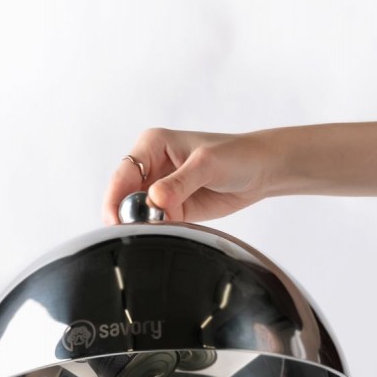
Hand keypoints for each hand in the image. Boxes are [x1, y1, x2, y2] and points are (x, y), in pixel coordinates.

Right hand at [101, 129, 278, 224]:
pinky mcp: (173, 209)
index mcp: (152, 145)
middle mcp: (152, 166)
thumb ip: (180, 183)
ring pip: (139, 213)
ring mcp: (161, 190)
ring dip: (144, 225)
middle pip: (125, 196)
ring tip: (159, 230)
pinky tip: (168, 232)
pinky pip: (157, 224)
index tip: (116, 220)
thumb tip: (155, 199)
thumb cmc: (236, 156)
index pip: (123, 174)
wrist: (261, 172)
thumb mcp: (207, 164)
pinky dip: (159, 231)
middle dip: (128, 215)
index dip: (116, 198)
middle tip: (136, 231)